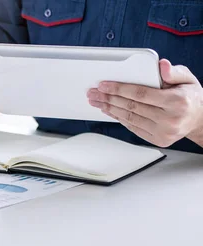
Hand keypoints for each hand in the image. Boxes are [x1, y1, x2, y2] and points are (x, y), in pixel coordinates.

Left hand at [88, 59, 202, 147]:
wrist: (200, 119)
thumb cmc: (191, 97)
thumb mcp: (188, 78)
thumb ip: (173, 72)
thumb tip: (161, 65)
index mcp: (176, 101)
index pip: (140, 94)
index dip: (119, 89)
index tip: (104, 85)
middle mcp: (170, 119)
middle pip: (131, 107)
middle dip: (109, 99)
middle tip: (94, 93)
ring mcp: (163, 132)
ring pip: (130, 118)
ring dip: (110, 109)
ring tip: (98, 102)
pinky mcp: (158, 140)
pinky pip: (133, 127)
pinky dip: (119, 119)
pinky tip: (110, 111)